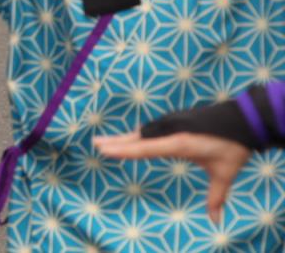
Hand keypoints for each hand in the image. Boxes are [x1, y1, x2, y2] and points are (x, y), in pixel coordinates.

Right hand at [94, 131, 250, 222]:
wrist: (244, 118)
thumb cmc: (234, 145)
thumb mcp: (225, 172)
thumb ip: (217, 195)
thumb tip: (215, 221)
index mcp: (180, 142)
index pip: (145, 148)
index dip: (124, 150)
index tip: (104, 150)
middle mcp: (171, 129)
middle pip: (138, 137)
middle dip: (116, 141)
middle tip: (95, 143)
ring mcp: (172, 122)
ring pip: (143, 131)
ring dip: (125, 137)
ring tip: (106, 142)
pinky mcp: (176, 119)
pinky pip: (151, 128)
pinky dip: (138, 134)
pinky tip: (133, 138)